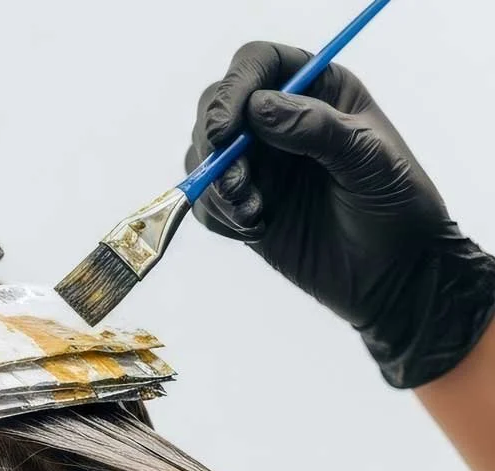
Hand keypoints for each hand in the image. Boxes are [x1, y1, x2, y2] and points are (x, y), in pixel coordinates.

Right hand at [185, 41, 494, 388]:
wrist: (392, 274)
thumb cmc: (396, 206)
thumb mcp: (368, 158)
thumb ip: (316, 128)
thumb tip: (259, 108)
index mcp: (317, 90)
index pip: (257, 66)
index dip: (234, 89)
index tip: (226, 130)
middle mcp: (280, 121)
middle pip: (217, 108)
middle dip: (216, 146)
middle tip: (236, 184)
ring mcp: (259, 166)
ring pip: (204, 159)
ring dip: (216, 187)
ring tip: (252, 213)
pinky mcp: (245, 207)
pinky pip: (207, 202)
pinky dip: (219, 215)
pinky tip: (255, 229)